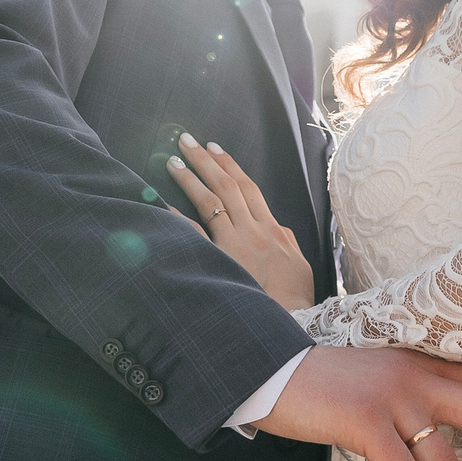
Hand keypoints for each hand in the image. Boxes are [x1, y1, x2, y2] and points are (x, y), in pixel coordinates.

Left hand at [167, 133, 315, 311]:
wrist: (296, 320)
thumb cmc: (296, 298)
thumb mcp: (299, 265)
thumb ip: (287, 242)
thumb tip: (279, 228)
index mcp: (273, 230)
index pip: (249, 188)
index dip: (230, 166)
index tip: (214, 148)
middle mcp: (254, 230)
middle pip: (227, 186)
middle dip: (206, 160)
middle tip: (185, 140)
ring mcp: (237, 244)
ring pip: (211, 201)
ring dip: (191, 178)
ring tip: (172, 160)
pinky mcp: (222, 261)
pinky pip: (196, 234)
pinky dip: (178, 218)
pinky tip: (162, 205)